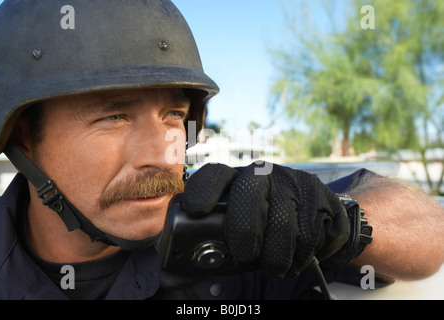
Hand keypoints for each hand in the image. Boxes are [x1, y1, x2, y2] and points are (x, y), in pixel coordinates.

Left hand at [180, 162, 349, 278]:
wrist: (318, 214)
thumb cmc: (265, 223)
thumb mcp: (237, 224)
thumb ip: (210, 239)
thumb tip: (173, 270)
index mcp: (235, 178)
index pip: (215, 174)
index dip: (203, 190)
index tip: (195, 210)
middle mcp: (263, 174)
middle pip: (249, 194)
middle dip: (244, 231)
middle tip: (244, 254)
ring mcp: (293, 183)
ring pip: (282, 221)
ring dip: (276, 255)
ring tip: (273, 266)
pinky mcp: (320, 197)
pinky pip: (309, 235)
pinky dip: (299, 258)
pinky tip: (294, 258)